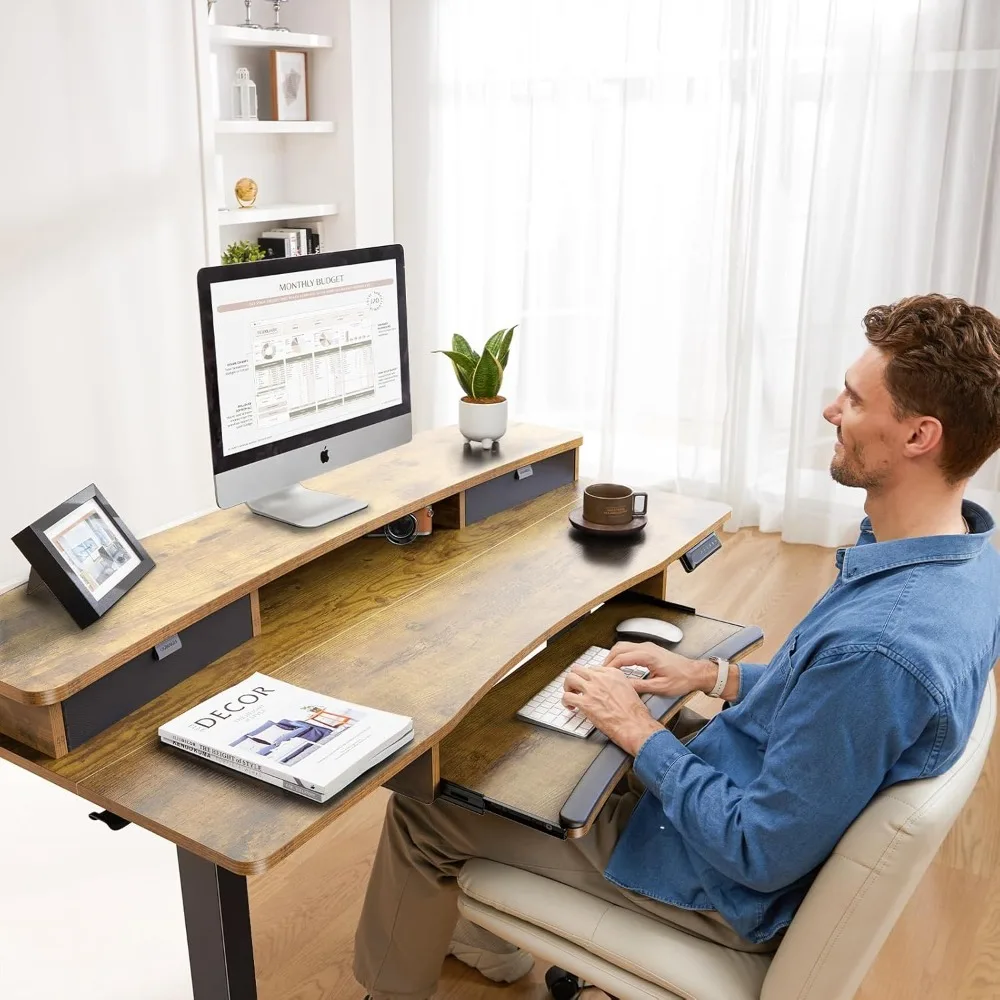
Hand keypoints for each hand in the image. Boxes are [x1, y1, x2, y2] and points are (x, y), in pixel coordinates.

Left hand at [562, 666, 662, 755]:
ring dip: (568, 687)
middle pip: (578, 670)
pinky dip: (565, 702)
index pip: (592, 669)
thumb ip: (615, 684)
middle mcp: (600, 678)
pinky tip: (570, 707)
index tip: (587, 684)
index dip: (587, 678)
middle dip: (575, 679)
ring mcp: (592, 689)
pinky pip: (567, 697)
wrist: (634, 725)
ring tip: (571, 695)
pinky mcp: (585, 703)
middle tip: (575, 688)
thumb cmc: (635, 712)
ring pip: (570, 678)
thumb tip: (608, 688)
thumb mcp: (629, 689)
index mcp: (612, 674)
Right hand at [602, 641, 717, 696]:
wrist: (694, 672)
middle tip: (602, 671)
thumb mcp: (661, 687)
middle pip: (620, 648)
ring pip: (624, 646)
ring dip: (614, 655)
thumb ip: (641, 686)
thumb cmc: (681, 680)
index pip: (622, 657)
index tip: (603, 674)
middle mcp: (646, 648)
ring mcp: (648, 647)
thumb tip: (624, 686)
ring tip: (608, 669)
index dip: (611, 666)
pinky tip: (620, 665)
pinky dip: (621, 654)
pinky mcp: (649, 649)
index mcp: (648, 656)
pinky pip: (630, 648)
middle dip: (608, 659)